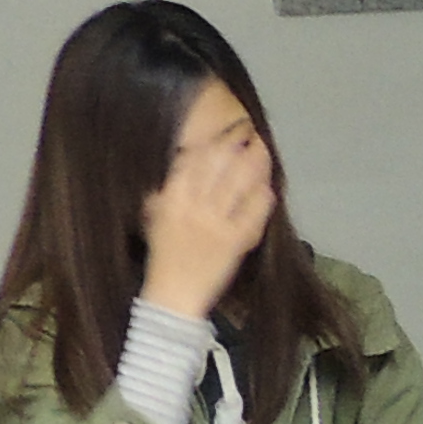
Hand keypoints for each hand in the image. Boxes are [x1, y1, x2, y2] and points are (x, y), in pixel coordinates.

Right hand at [139, 128, 277, 321]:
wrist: (173, 296)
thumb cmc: (163, 254)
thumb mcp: (154, 215)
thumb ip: (166, 187)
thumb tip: (180, 158)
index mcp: (171, 199)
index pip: (194, 160)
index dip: (214, 140)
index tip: (227, 126)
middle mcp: (194, 207)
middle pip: (220, 166)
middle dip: (237, 144)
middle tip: (249, 129)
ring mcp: (216, 224)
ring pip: (239, 184)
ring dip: (254, 163)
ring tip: (262, 148)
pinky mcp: (235, 242)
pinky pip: (252, 214)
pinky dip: (262, 197)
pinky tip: (268, 185)